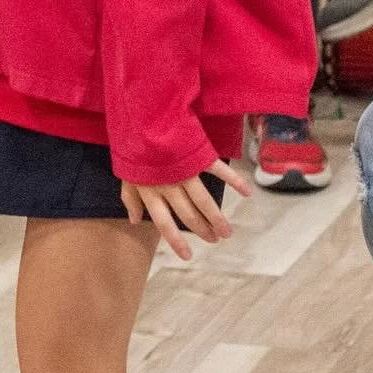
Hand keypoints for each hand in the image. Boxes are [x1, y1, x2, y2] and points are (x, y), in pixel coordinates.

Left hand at [120, 159, 250, 261]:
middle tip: (215, 240)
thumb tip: (134, 221)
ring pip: (204, 201)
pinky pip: (219, 171)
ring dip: (217, 218)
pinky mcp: (198, 156)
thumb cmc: (133, 147)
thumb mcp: (126, 174)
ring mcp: (185, 172)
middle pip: (188, 215)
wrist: (143, 116)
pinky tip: (246, 193)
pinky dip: (234, 181)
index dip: (175, 242)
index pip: (164, 224)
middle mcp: (169, 186)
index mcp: (151, 192)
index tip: (188, 256)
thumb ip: (130, 199)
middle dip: (202, 230)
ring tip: (227, 232)